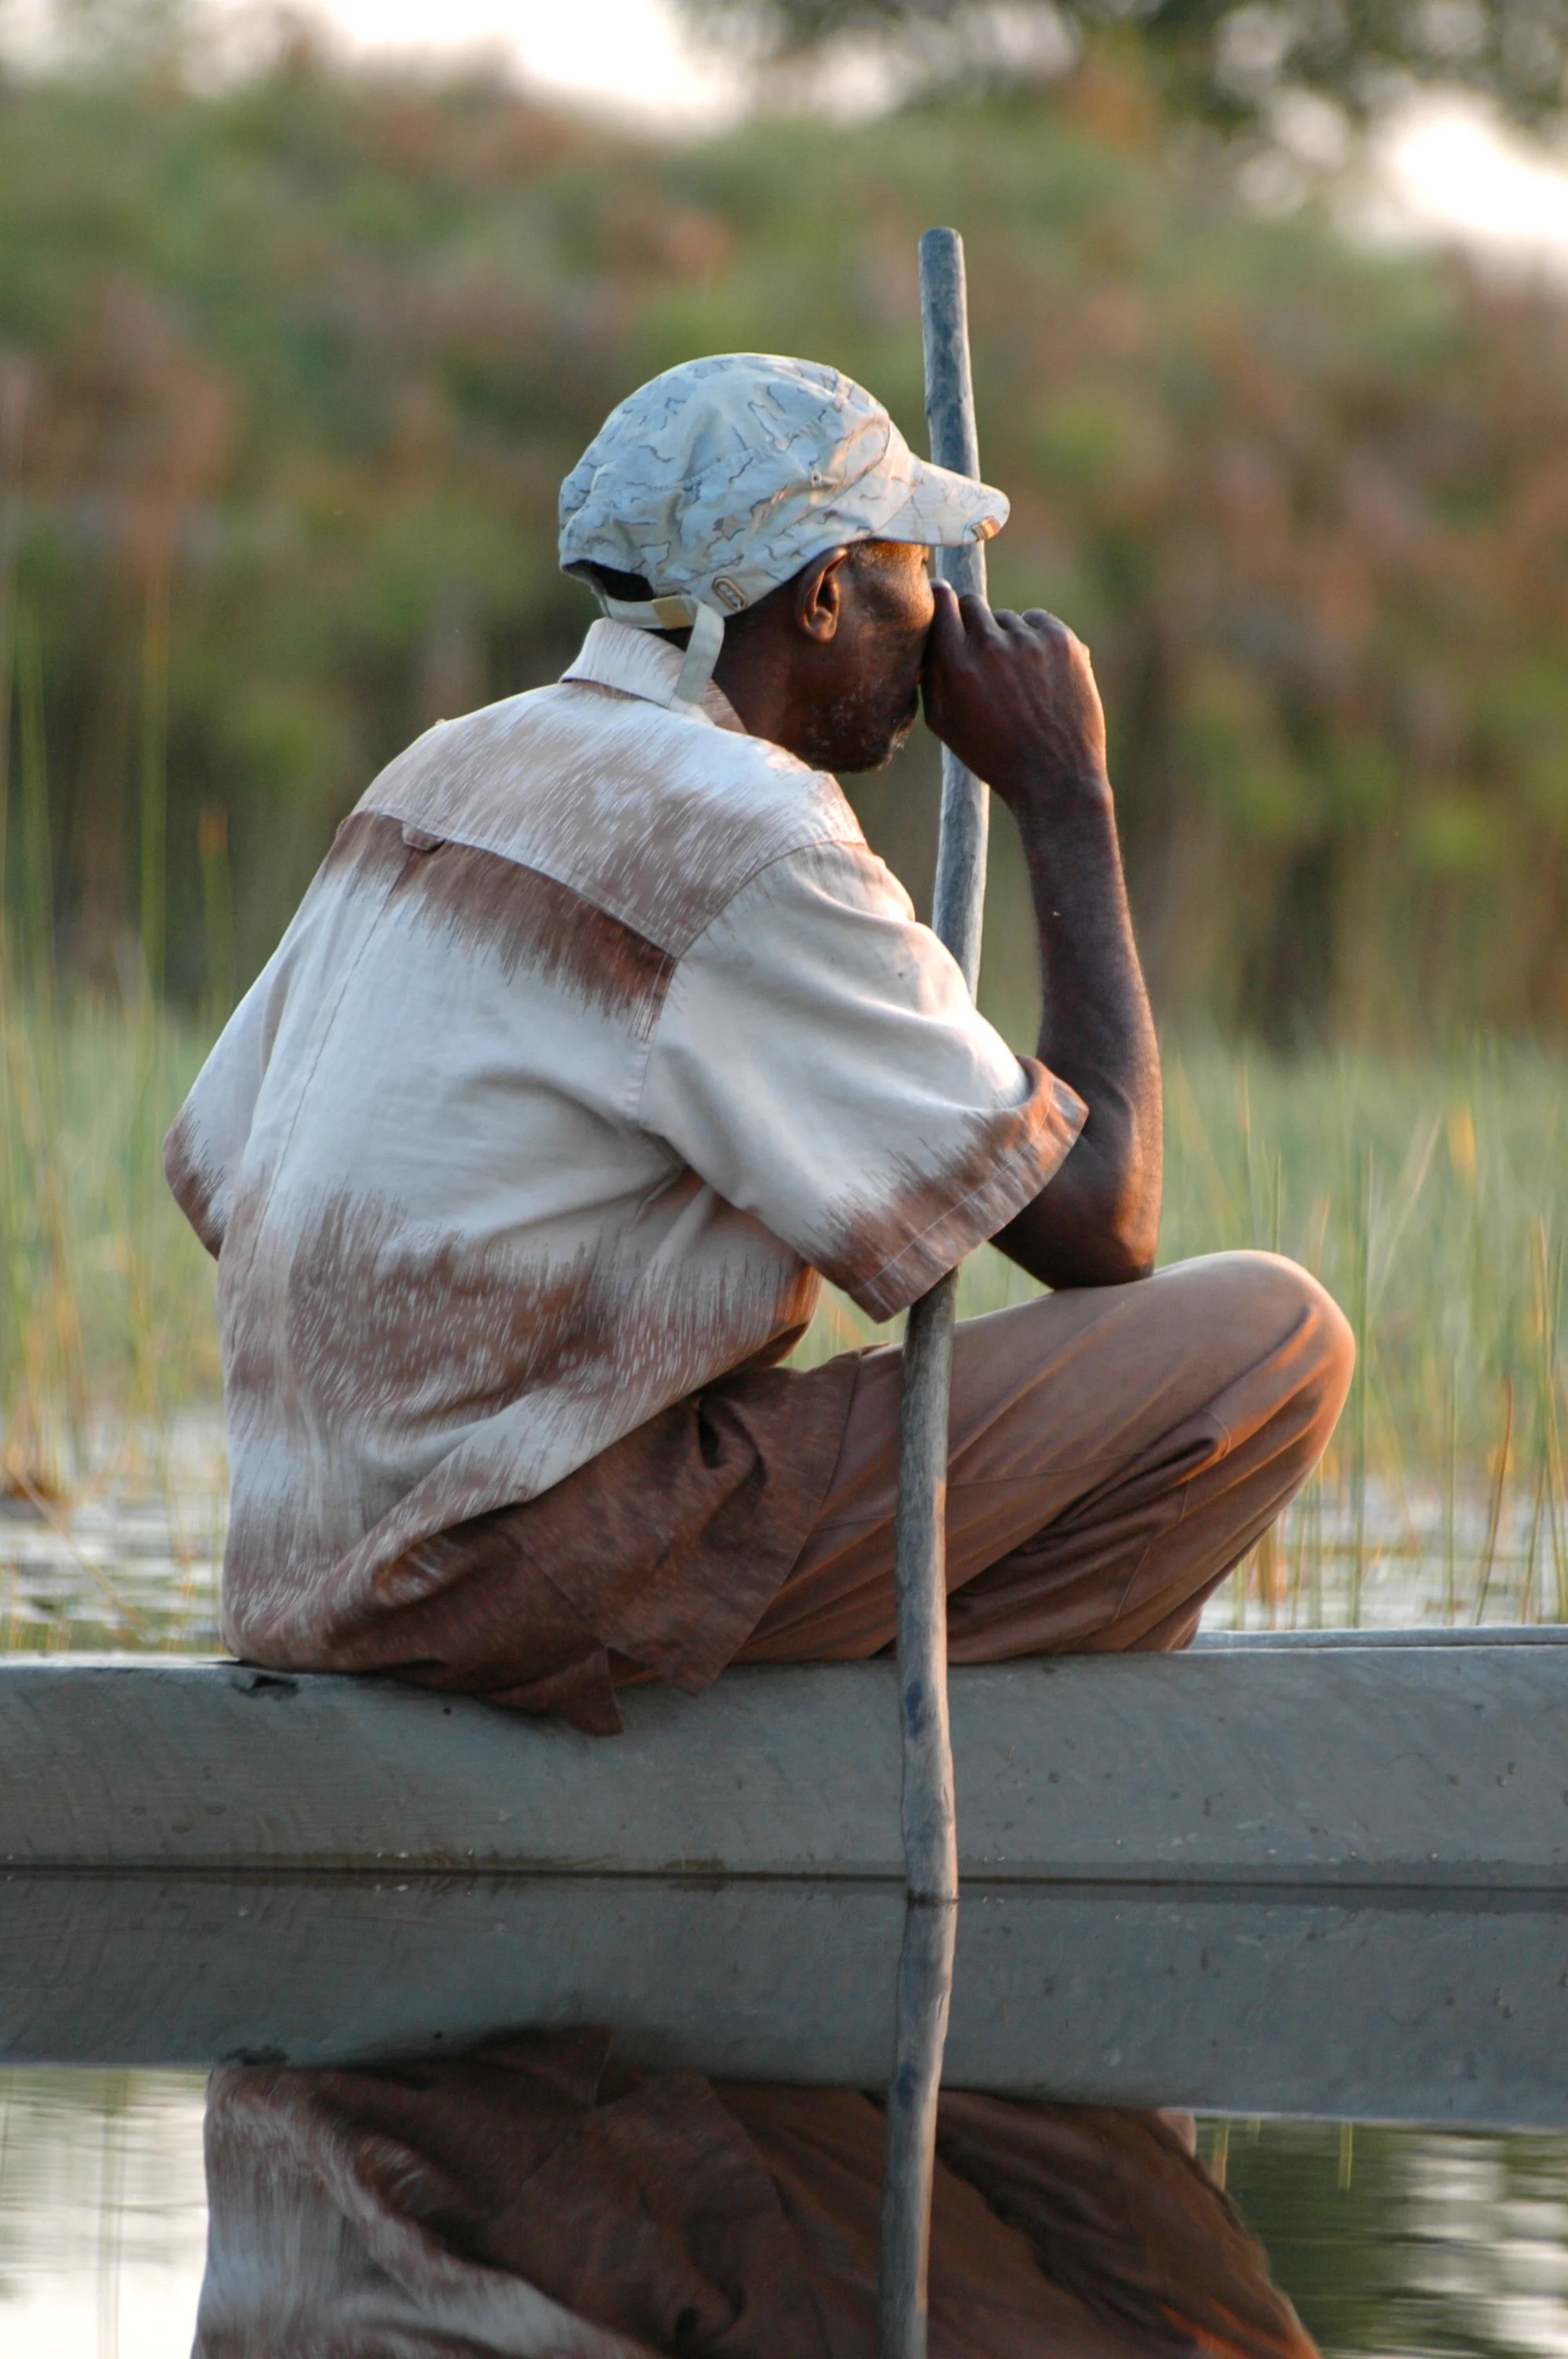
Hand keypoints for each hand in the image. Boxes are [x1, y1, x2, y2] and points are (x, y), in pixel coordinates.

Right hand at [921, 582, 1107, 811]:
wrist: (1054, 777)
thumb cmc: (993, 755)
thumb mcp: (945, 724)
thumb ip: (930, 674)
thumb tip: (925, 633)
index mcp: (955, 667)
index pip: (941, 603)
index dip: (940, 599)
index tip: (941, 598)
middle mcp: (990, 647)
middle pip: (972, 603)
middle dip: (971, 621)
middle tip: (979, 650)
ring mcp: (1029, 641)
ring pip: (1006, 618)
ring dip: (1005, 639)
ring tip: (1015, 682)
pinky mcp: (1061, 640)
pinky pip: (1037, 621)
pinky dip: (1035, 639)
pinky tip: (1038, 674)